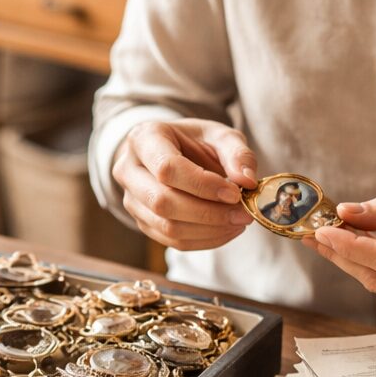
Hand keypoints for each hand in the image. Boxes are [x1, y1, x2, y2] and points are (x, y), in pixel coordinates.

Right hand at [112, 119, 257, 249]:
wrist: (172, 153)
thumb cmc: (194, 141)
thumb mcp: (218, 135)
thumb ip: (236, 153)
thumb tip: (247, 180)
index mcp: (144, 139)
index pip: (167, 168)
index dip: (202, 185)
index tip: (235, 193)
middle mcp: (128, 170)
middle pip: (162, 202)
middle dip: (208, 213)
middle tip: (242, 213)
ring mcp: (131, 200)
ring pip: (166, 226)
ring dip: (209, 230)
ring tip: (238, 221)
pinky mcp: (142, 222)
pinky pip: (172, 241)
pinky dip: (204, 240)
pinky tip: (226, 229)